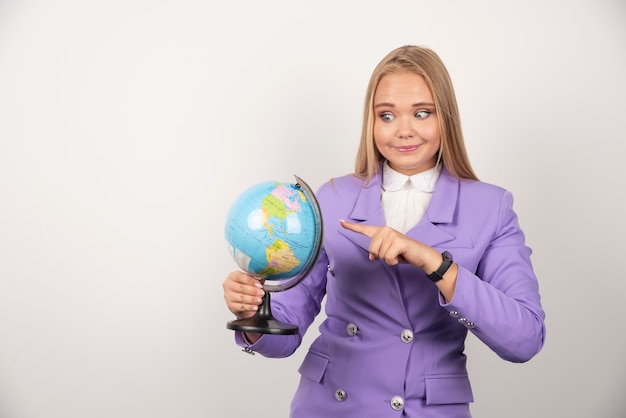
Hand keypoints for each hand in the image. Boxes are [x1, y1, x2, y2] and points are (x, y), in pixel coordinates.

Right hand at [223, 271, 264, 319]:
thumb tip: (262, 279)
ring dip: (252, 299)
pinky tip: (255, 307)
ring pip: (241, 298)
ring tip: (259, 300)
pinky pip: (241, 307)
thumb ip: (256, 279)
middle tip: (261, 293)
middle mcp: (229, 285)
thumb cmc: (246, 289)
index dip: (251, 281)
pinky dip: (249, 307)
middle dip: (253, 291)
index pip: (240, 277)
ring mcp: (228, 296)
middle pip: (241, 288)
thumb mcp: (251, 281)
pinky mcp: (231, 306)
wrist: (242, 301)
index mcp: (233, 276)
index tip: (259, 285)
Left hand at [340, 219, 457, 301]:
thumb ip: (377, 252)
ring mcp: (391, 234)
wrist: (421, 256)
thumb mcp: (387, 253)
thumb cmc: (403, 253)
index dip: (351, 227)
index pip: (363, 229)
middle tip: (393, 254)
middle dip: (381, 257)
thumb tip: (371, 256)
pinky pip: (387, 258)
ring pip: (379, 255)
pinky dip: (394, 262)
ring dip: (389, 259)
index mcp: (381, 232)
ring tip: (398, 254)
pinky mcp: (398, 241)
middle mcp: (385, 230)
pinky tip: (400, 257)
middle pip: (371, 250)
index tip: (340, 222)